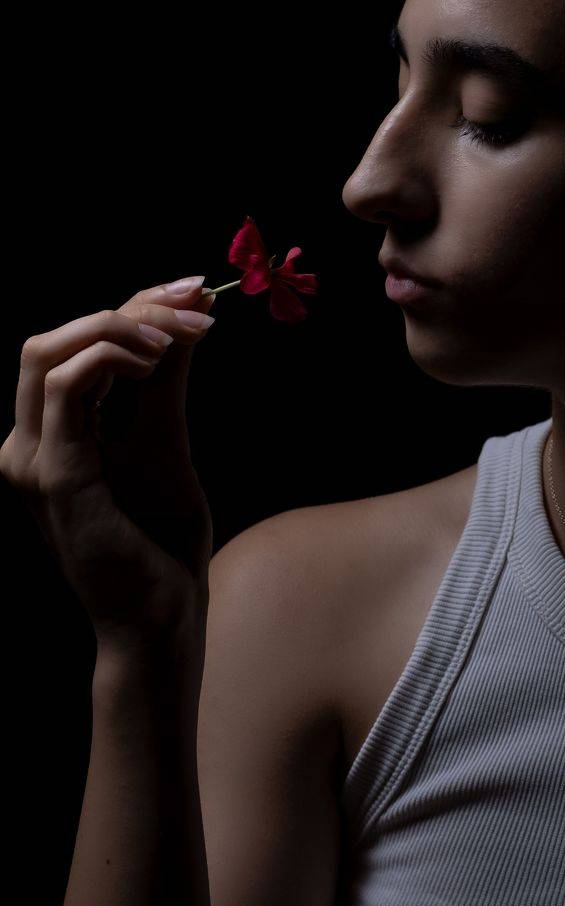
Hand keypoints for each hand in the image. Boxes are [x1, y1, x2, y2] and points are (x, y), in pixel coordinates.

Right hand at [0, 274, 219, 644]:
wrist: (162, 616)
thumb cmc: (163, 541)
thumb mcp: (166, 440)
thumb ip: (165, 379)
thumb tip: (186, 314)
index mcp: (49, 433)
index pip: (76, 344)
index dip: (133, 304)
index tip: (195, 289)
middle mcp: (27, 441)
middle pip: (55, 336)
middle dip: (128, 306)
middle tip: (196, 301)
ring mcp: (32, 459)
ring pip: (50, 350)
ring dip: (121, 325)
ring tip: (183, 334)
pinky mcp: (55, 476)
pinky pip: (64, 388)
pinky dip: (110, 357)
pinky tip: (157, 362)